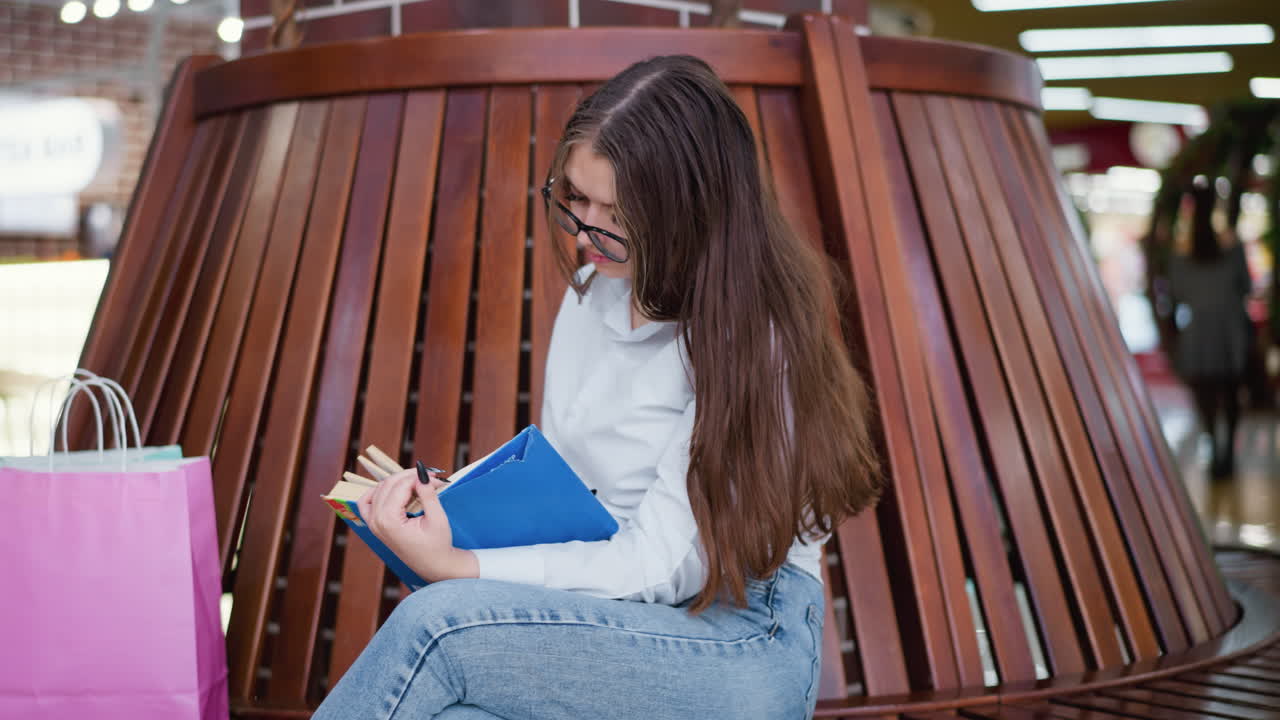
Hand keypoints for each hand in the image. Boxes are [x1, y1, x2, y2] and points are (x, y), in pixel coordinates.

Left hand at [357, 468, 477, 581]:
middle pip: (388, 484)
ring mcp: (373, 523)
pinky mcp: (375, 525)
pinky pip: (367, 502)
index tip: (436, 477)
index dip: (419, 477)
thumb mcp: (437, 518)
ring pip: (379, 489)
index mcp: (389, 521)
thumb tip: (422, 472)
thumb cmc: (438, 545)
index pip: (401, 486)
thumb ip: (428, 494)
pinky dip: (378, 491)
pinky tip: (393, 489)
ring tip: (418, 483)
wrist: (433, 565)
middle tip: (430, 477)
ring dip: (398, 481)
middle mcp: (376, 521)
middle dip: (409, 476)